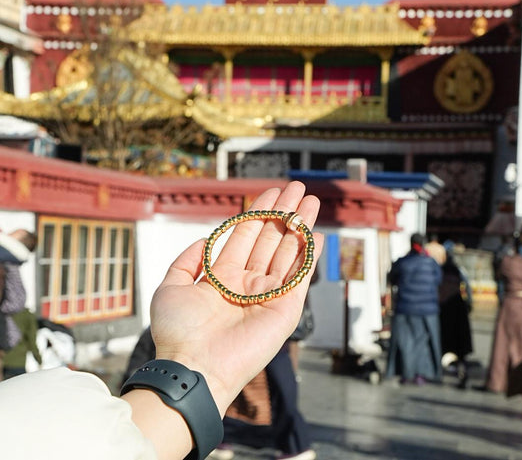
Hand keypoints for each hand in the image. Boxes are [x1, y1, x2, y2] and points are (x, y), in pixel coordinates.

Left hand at [150, 181, 323, 413]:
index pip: (245, 235)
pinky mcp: (286, 308)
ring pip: (288, 251)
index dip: (258, 212)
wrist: (194, 367)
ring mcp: (269, 294)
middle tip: (297, 187)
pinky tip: (316, 234)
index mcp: (224, 276)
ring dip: (300, 225)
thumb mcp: (171, 287)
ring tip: (310, 201)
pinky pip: (301, 276)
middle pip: (271, 238)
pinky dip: (309, 255)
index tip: (270, 192)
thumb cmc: (178, 332)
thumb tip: (204, 239)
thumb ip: (186, 261)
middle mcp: (248, 282)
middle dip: (284, 211)